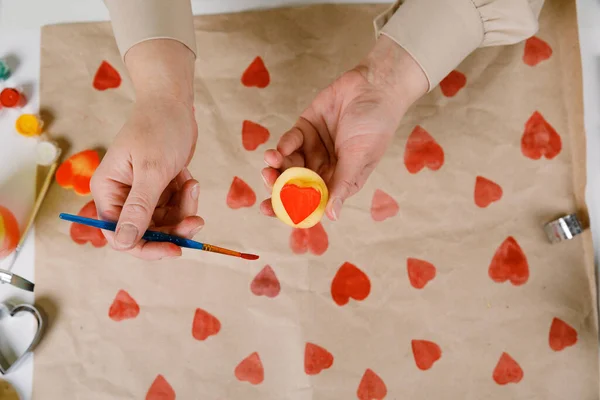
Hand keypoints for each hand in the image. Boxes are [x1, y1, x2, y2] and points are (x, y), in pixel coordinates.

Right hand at [90, 39, 202, 259]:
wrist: (173, 103)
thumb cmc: (158, 129)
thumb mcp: (151, 171)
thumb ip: (139, 209)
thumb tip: (123, 244)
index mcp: (108, 191)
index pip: (120, 235)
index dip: (147, 248)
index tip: (175, 248)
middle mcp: (121, 195)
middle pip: (147, 232)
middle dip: (174, 227)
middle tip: (197, 220)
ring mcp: (141, 193)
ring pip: (165, 221)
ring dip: (184, 209)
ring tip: (192, 185)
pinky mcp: (158, 188)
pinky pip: (174, 207)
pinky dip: (185, 197)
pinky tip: (190, 179)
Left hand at [260, 36, 427, 219]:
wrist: (375, 87)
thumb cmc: (375, 126)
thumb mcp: (359, 158)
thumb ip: (342, 184)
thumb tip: (332, 217)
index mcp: (339, 181)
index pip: (311, 201)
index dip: (290, 208)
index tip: (270, 210)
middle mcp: (324, 168)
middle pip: (294, 184)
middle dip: (277, 186)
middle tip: (267, 182)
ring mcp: (313, 148)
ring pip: (287, 164)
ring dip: (276, 165)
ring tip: (270, 162)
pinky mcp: (305, 128)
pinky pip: (290, 141)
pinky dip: (284, 145)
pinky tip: (281, 147)